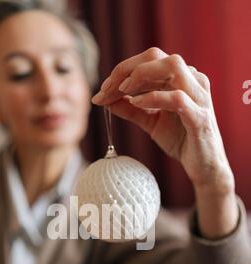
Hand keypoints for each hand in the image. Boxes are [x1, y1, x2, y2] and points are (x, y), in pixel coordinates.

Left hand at [92, 47, 233, 193]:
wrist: (203, 167)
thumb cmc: (180, 140)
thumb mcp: (150, 122)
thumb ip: (130, 109)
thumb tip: (104, 99)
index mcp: (180, 78)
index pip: (147, 60)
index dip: (121, 71)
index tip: (101, 92)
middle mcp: (192, 79)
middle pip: (156, 55)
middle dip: (125, 70)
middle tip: (105, 90)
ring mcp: (199, 96)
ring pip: (172, 66)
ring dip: (141, 76)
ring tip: (122, 91)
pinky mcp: (200, 116)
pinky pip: (178, 98)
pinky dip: (154, 97)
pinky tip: (136, 104)